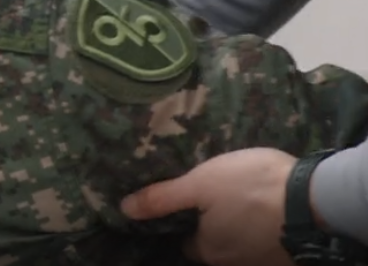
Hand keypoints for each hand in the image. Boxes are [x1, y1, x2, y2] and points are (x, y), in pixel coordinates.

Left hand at [121, 147, 297, 265]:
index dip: (183, 222)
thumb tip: (124, 209)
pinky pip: (264, 240)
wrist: (316, 198)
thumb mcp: (199, 184)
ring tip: (238, 198)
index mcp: (209, 250)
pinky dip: (261, 225)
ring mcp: (263, 260)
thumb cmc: (250, 188)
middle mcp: (234, 263)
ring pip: (240, 242)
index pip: (187, 243)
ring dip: (238, 224)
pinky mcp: (287, 254)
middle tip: (214, 197)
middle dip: (212, 224)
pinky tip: (262, 206)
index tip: (185, 204)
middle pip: (213, 245)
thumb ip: (162, 199)